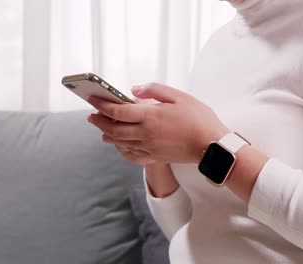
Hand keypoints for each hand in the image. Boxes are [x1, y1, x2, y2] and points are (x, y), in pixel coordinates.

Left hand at [87, 83, 229, 164]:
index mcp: (150, 116)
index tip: (92, 100)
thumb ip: (154, 90)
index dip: (101, 105)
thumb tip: (133, 91)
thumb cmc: (199, 118)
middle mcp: (145, 134)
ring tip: (101, 130)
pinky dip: (121, 149)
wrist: (212, 145)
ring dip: (107, 135)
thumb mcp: (179, 96)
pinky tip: (120, 146)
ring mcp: (149, 147)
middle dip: (99, 121)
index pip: (117, 111)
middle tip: (91, 116)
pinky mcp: (155, 156)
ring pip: (120, 142)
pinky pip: (132, 154)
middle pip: (113, 129)